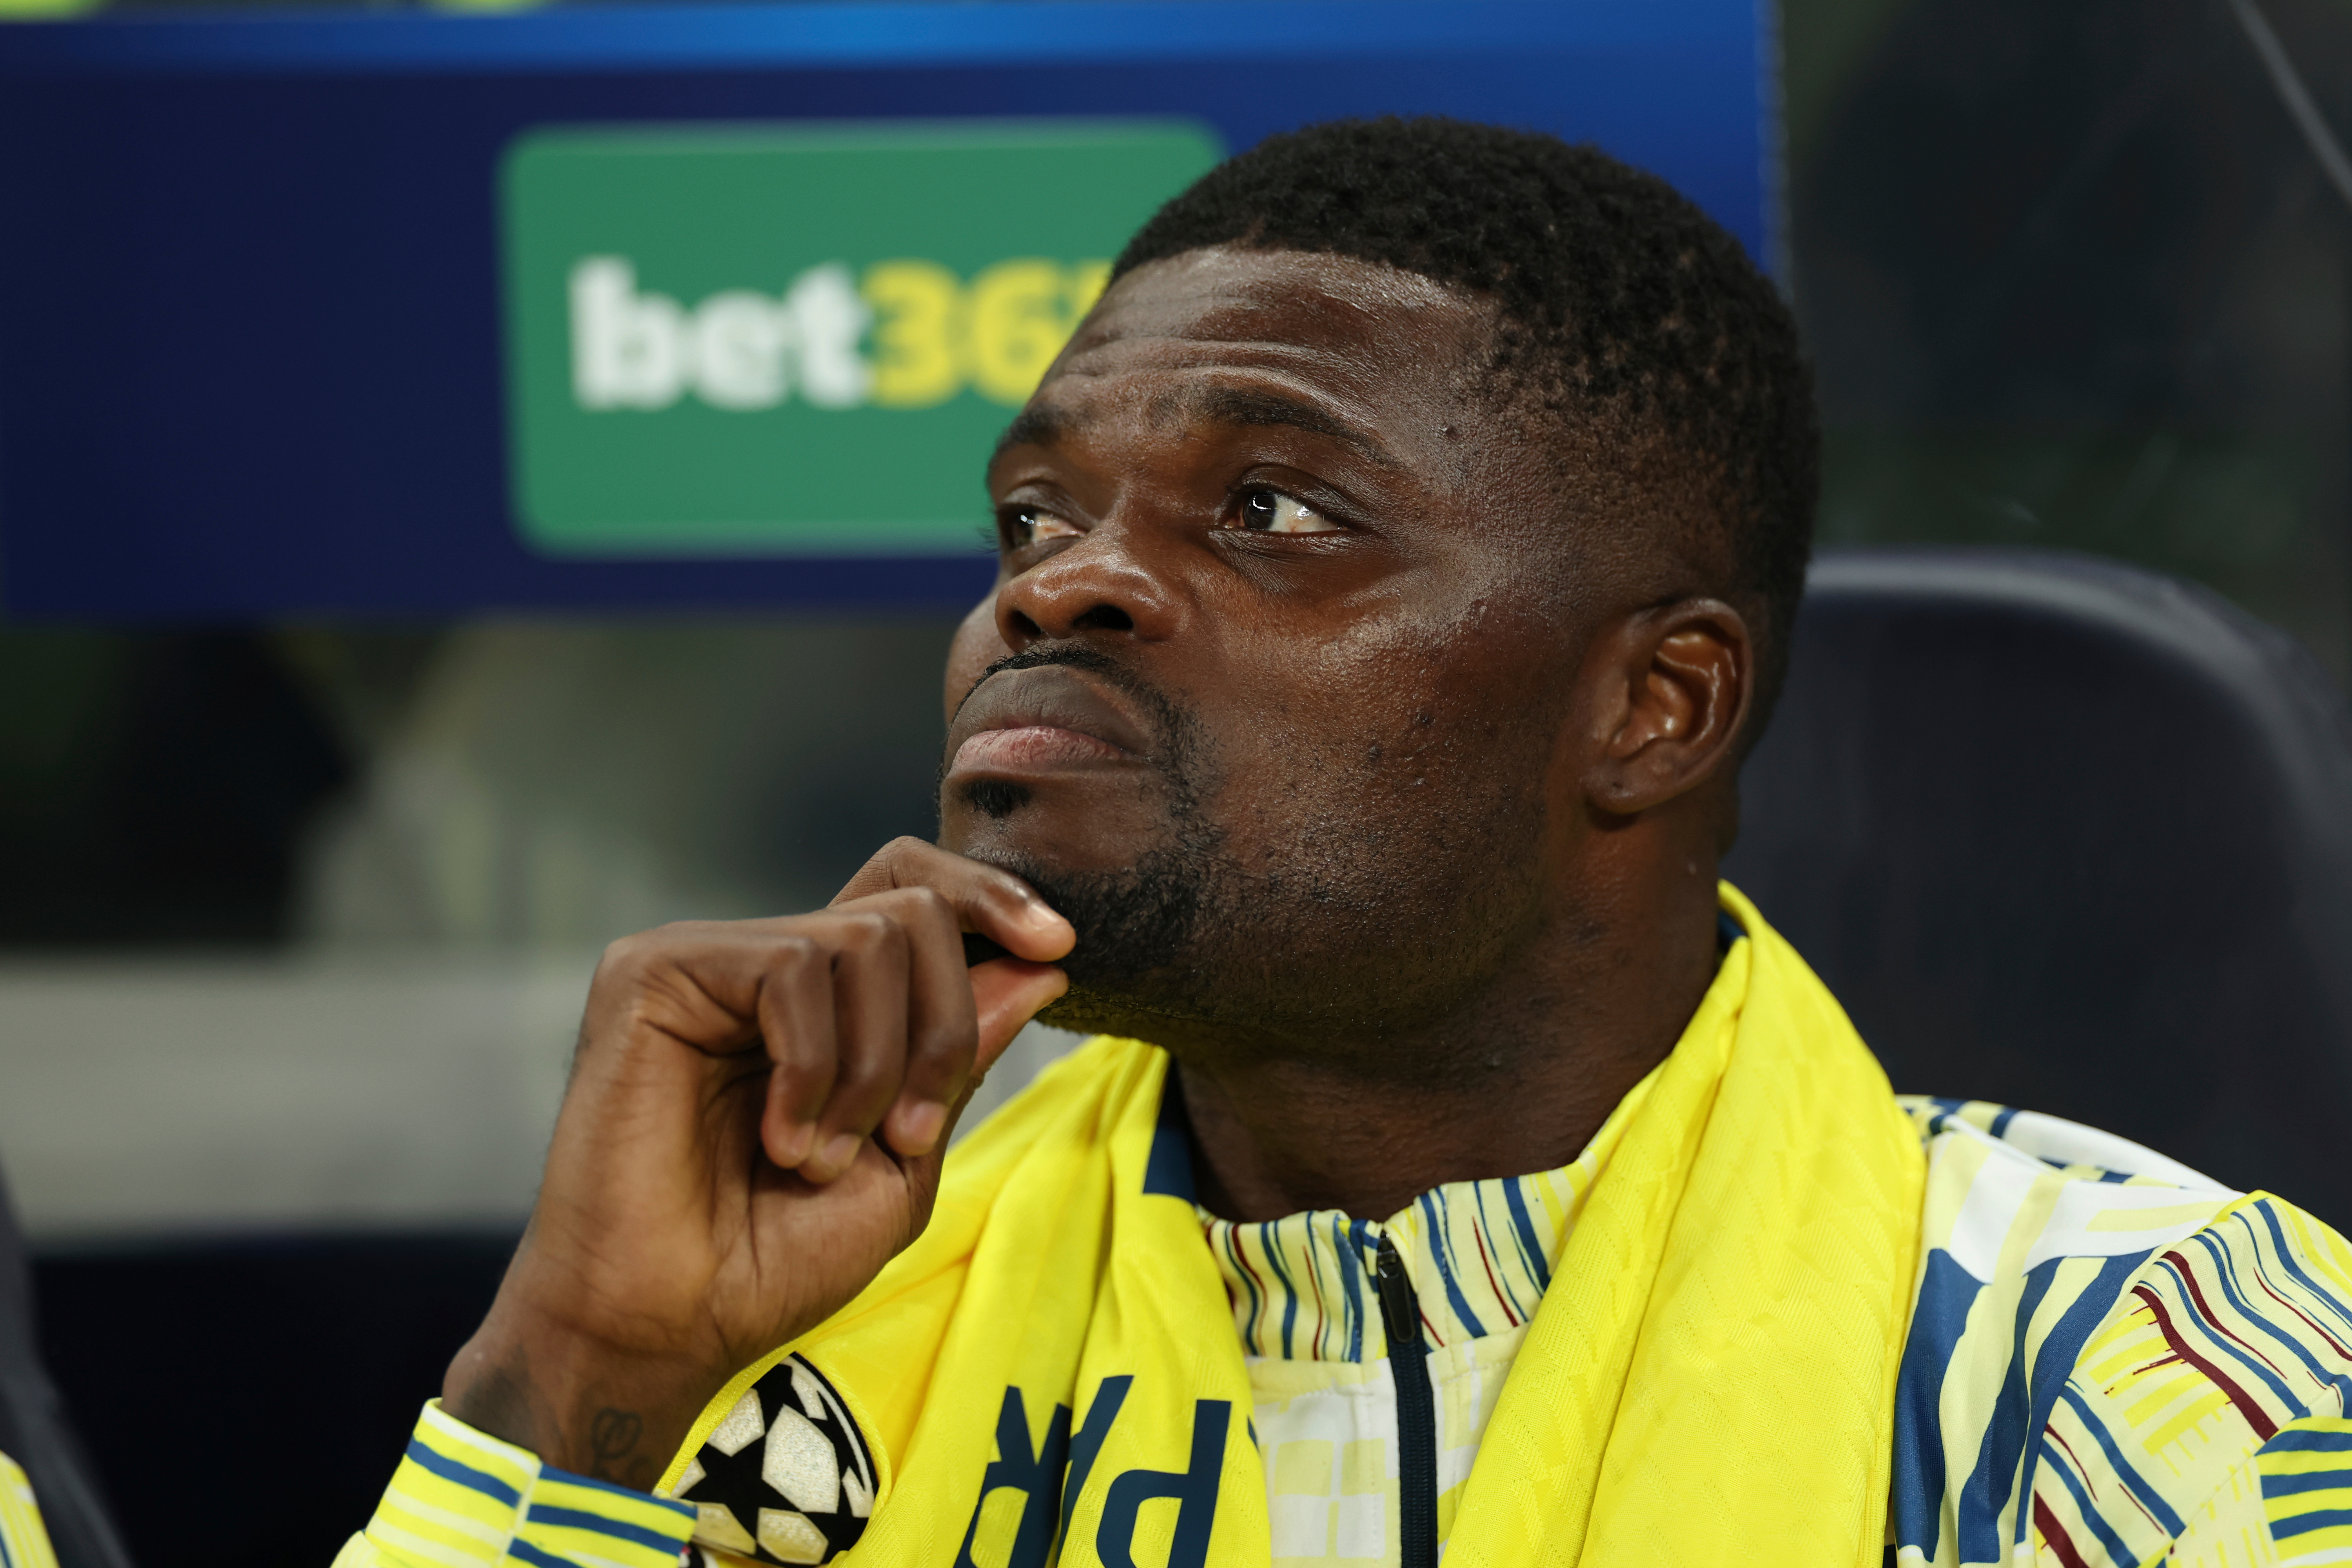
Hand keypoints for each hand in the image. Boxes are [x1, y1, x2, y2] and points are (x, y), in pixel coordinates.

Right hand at [440, 839, 1073, 1486]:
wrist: (674, 1324)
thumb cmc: (774, 1259)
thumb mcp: (906, 1156)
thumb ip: (965, 1055)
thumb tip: (1045, 961)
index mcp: (824, 1000)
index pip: (912, 889)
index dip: (989, 896)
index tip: (1059, 947)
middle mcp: (767, 963)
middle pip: (910, 908)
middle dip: (942, 1027)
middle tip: (903, 1133)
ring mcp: (708, 958)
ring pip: (866, 937)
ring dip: (875, 1066)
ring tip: (820, 1156)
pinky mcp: (655, 969)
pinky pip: (793, 965)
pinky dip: (814, 1067)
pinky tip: (782, 1139)